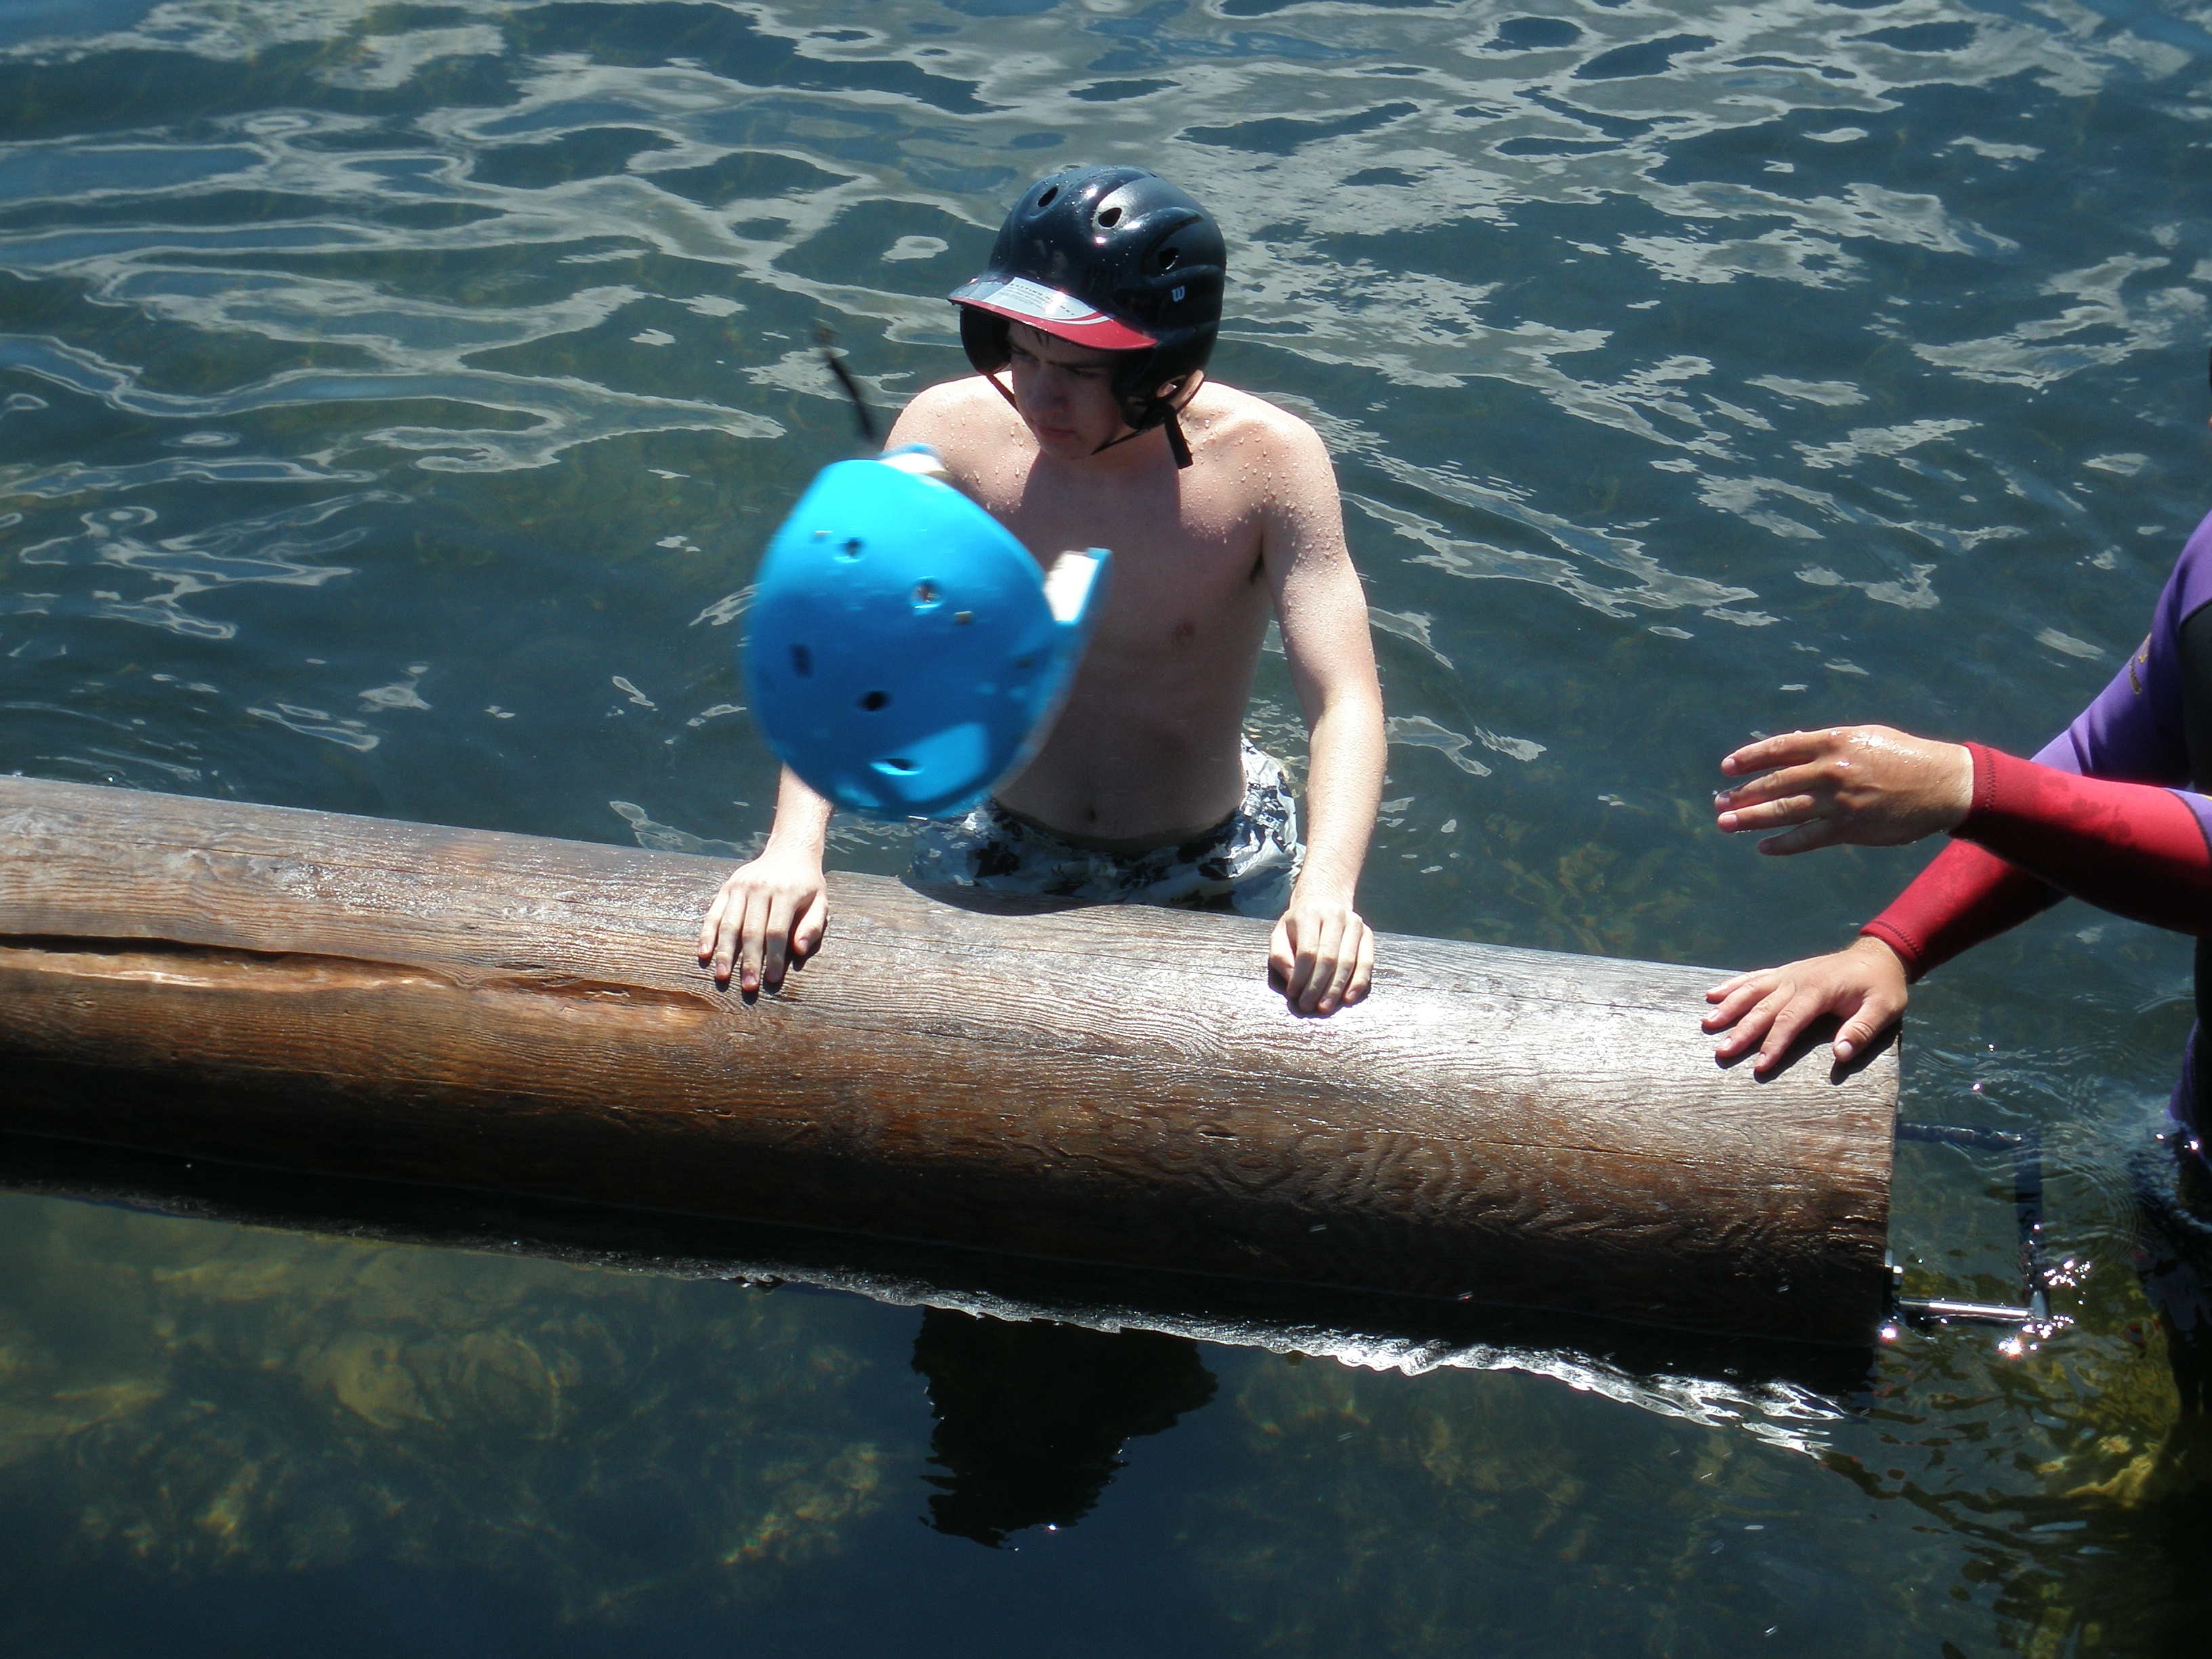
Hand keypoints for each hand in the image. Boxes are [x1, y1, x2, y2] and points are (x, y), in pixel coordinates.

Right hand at [697, 844, 827, 993]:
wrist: (790, 851)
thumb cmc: (807, 884)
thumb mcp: (821, 901)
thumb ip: (813, 926)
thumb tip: (798, 950)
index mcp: (786, 892)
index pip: (776, 931)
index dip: (774, 957)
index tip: (772, 979)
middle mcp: (760, 888)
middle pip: (751, 930)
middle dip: (749, 961)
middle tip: (748, 986)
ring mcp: (741, 886)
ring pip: (729, 924)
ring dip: (725, 952)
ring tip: (723, 975)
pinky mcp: (727, 887)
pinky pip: (714, 913)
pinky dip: (707, 934)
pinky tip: (705, 953)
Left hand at [1269, 889, 1374, 1015]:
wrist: (1324, 900)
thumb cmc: (1298, 925)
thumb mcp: (1280, 934)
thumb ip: (1280, 956)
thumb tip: (1293, 979)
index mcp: (1309, 914)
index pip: (1307, 951)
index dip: (1300, 976)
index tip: (1294, 994)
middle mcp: (1334, 915)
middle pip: (1328, 958)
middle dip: (1317, 986)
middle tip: (1309, 1006)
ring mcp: (1354, 923)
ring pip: (1348, 961)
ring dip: (1336, 988)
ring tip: (1325, 1007)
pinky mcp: (1367, 933)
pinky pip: (1366, 961)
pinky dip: (1359, 982)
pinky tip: (1349, 998)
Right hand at [1701, 935, 1907, 1074]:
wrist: (1879, 955)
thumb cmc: (1882, 987)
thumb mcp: (1883, 1008)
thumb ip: (1862, 1030)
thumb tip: (1841, 1054)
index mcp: (1819, 990)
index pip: (1790, 1019)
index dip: (1774, 1043)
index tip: (1760, 1065)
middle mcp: (1797, 980)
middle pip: (1764, 1007)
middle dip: (1742, 1030)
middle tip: (1721, 1051)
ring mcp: (1788, 974)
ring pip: (1753, 990)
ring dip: (1730, 1006)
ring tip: (1708, 1022)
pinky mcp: (1785, 971)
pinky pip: (1754, 977)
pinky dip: (1733, 985)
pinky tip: (1713, 994)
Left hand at [1714, 725, 1971, 853]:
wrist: (1944, 783)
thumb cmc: (1902, 756)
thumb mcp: (1863, 737)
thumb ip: (1825, 744)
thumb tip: (1789, 747)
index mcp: (1833, 741)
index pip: (1779, 748)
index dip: (1749, 758)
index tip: (1727, 768)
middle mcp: (1831, 770)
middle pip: (1774, 783)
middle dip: (1741, 794)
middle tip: (1718, 803)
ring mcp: (1839, 801)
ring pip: (1784, 811)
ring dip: (1750, 819)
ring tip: (1725, 823)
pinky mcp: (1850, 828)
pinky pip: (1807, 838)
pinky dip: (1782, 844)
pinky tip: (1763, 847)